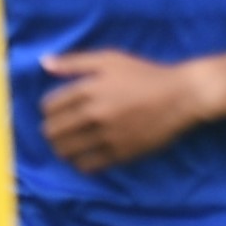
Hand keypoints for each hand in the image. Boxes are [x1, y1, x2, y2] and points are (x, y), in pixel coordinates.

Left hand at [39, 48, 210, 172]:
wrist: (182, 96)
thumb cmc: (146, 74)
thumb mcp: (110, 59)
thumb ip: (75, 62)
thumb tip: (44, 63)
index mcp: (89, 89)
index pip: (49, 106)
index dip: (48, 110)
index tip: (57, 111)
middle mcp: (94, 113)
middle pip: (53, 131)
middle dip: (51, 131)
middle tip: (61, 130)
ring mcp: (107, 135)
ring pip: (66, 151)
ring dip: (62, 149)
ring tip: (69, 145)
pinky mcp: (121, 153)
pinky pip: (88, 165)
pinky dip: (81, 163)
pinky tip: (86, 156)